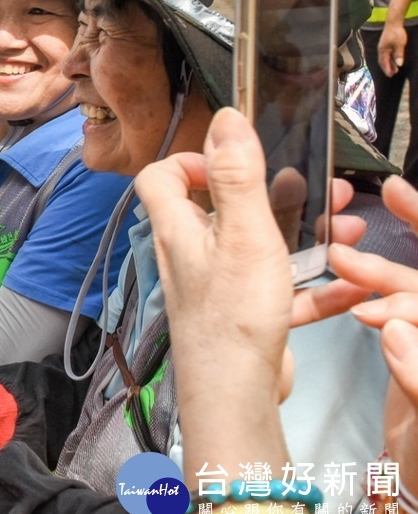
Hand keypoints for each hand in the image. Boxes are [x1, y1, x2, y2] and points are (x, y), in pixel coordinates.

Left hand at [135, 109, 362, 385]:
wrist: (236, 394)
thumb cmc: (231, 313)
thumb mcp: (242, 233)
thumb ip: (236, 176)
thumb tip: (225, 118)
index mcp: (179, 229)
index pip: (161, 178)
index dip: (188, 160)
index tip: (228, 158)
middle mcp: (193, 255)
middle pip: (221, 210)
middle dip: (271, 193)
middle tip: (311, 185)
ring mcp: (219, 287)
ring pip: (261, 249)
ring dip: (304, 234)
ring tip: (346, 224)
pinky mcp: (246, 317)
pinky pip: (283, 292)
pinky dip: (316, 285)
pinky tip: (352, 282)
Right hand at [330, 176, 417, 493]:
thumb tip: (393, 325)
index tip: (397, 192)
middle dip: (385, 263)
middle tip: (342, 255)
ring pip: (405, 295)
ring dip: (371, 281)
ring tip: (335, 271)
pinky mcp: (413, 357)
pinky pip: (393, 317)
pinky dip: (369, 305)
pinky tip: (350, 305)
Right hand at [379, 23, 408, 77]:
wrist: (394, 23)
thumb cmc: (396, 33)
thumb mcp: (399, 44)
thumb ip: (399, 54)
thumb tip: (399, 64)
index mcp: (383, 50)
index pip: (384, 62)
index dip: (387, 69)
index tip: (390, 75)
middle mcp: (381, 50)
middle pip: (383, 61)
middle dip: (387, 68)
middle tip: (392, 75)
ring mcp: (383, 48)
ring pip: (385, 59)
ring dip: (389, 64)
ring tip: (395, 70)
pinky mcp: (386, 45)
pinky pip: (387, 55)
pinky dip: (390, 60)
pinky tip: (395, 62)